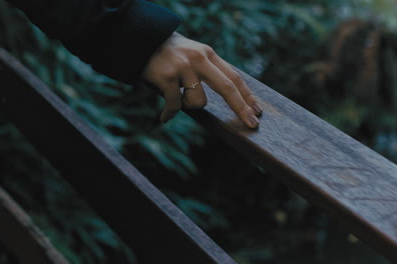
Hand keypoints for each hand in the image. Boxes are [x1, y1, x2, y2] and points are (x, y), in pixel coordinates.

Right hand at [142, 32, 261, 127]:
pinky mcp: (167, 77)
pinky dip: (169, 114)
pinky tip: (164, 117)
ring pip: (198, 102)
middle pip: (227, 87)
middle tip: (252, 124)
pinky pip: (174, 105)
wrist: (139, 40)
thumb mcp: (191, 55)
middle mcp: (199, 59)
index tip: (257, 111)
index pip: (233, 77)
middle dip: (242, 108)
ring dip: (187, 106)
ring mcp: (183, 67)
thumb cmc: (167, 54)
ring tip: (175, 98)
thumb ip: (207, 69)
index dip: (247, 95)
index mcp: (208, 54)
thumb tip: (226, 93)